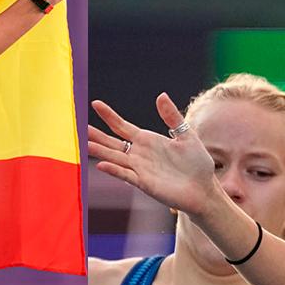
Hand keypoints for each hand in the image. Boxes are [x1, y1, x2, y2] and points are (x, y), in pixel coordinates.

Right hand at [88, 93, 226, 213]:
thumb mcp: (186, 135)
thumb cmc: (196, 164)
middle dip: (97, 135)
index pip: (122, 126)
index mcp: (147, 141)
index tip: (95, 104)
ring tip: (84, 144)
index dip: (109, 116)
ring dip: (100, 151)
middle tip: (80, 127)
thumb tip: (161, 95)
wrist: (204, 189)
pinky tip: (102, 164)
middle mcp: (139, 154)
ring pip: (115, 158)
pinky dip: (114, 170)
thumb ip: (172, 117)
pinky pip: (126, 175)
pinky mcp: (145, 183)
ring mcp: (140, 169)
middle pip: (112, 142)